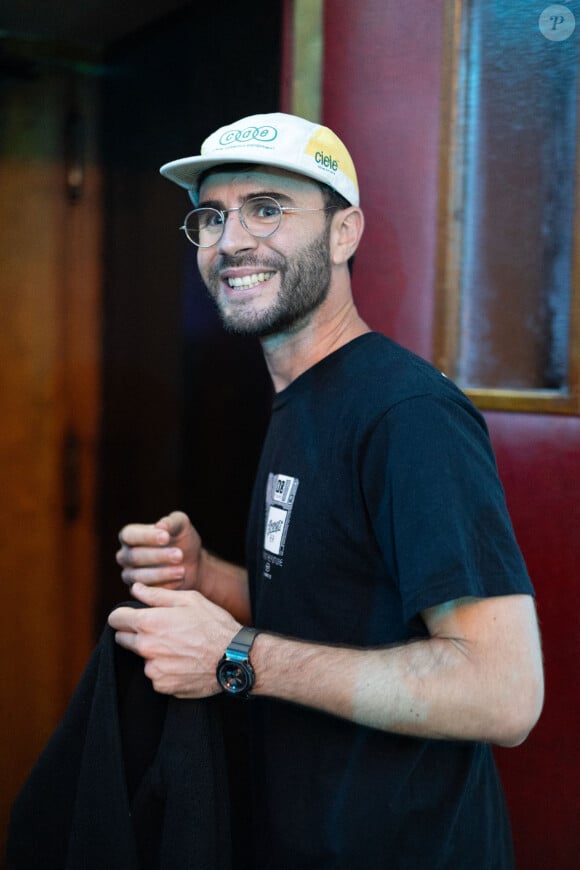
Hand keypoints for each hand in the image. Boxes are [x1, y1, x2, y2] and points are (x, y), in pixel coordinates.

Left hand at [108, 583, 240, 697]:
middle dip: (135, 633)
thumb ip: (157, 595)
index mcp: (150, 622)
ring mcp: (153, 669)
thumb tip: (136, 588)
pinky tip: (184, 662)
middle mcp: (147, 647)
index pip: (116, 618)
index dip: (123, 615)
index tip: (131, 616)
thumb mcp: (189, 600)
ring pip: (142, 658)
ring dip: (152, 653)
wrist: (234, 658)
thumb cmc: (214, 624)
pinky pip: (156, 675)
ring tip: (178, 648)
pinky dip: (165, 669)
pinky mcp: (163, 686)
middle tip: (160, 630)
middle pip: (123, 639)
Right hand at [116, 511, 201, 590]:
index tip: (166, 537)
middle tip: (179, 555)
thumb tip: (160, 526)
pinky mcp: (140, 593)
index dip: (146, 536)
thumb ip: (171, 522)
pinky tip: (179, 580)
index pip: (129, 535)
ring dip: (161, 574)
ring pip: (138, 577)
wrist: (193, 562)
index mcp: (130, 536)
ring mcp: (130, 575)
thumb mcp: (181, 525)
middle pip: (133, 557)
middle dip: (157, 556)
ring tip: (182, 570)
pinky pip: (147, 592)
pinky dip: (164, 586)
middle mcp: (126, 556)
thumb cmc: (182, 539)